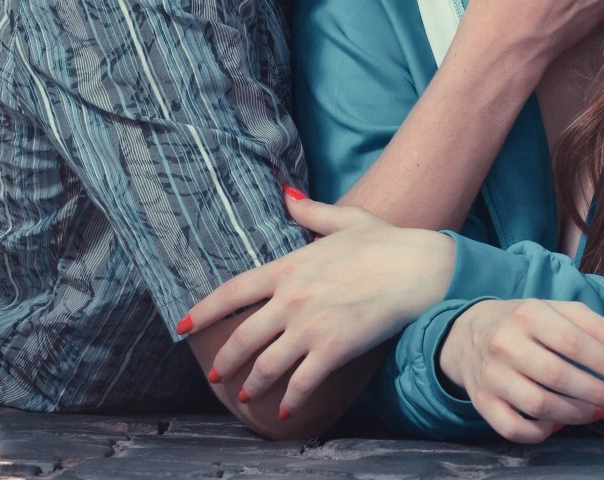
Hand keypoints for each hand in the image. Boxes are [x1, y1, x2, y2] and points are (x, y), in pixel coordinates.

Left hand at [183, 192, 454, 418]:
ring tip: (247, 395)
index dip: (202, 311)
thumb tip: (286, 195)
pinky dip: (290, 398)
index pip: (232, 291)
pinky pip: (301, 381)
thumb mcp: (347, 219)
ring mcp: (310, 326)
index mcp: (290, 268)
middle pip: (243, 337)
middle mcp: (292, 299)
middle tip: (217, 374)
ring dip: (252, 384)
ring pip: (266, 365)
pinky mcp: (333, 349)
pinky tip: (286, 409)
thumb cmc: (387, 242)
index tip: (183, 325)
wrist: (420, 267)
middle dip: (225, 360)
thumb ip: (311, 212)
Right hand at [439, 298, 603, 442]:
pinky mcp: (482, 404)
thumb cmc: (525, 323)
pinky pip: (514, 429)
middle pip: (560, 377)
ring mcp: (492, 377)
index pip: (575, 343)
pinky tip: (560, 424)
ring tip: (600, 412)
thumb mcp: (559, 312)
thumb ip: (598, 327)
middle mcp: (507, 345)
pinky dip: (542, 433)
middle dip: (601, 394)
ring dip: (578, 414)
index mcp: (529, 315)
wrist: (466, 335)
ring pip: (540, 406)